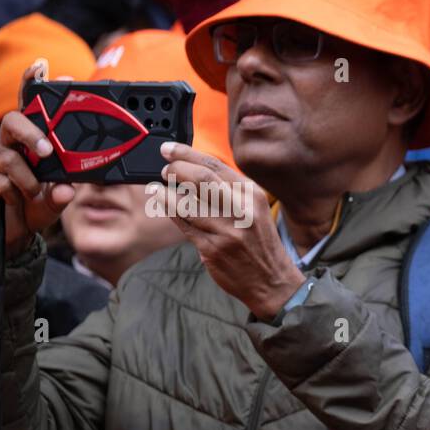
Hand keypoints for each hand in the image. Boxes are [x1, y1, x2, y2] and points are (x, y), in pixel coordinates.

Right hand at [0, 62, 75, 257]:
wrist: (15, 232)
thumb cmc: (38, 205)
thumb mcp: (58, 199)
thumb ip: (62, 194)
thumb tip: (65, 190)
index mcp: (33, 140)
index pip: (31, 107)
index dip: (32, 84)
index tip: (42, 66)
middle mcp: (12, 144)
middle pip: (14, 122)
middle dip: (31, 134)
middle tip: (48, 151)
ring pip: (10, 159)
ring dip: (28, 180)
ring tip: (35, 193)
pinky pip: (1, 182)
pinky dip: (16, 195)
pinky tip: (19, 200)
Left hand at [157, 143, 303, 319]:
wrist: (271, 280)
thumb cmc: (259, 242)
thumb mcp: (254, 210)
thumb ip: (229, 190)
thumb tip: (192, 170)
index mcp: (252, 196)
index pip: (214, 165)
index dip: (186, 154)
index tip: (168, 149)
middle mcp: (241, 210)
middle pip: (199, 179)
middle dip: (174, 170)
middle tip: (164, 170)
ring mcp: (226, 231)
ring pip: (186, 203)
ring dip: (165, 192)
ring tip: (157, 188)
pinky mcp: (212, 249)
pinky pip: (184, 225)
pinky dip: (169, 211)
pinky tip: (162, 203)